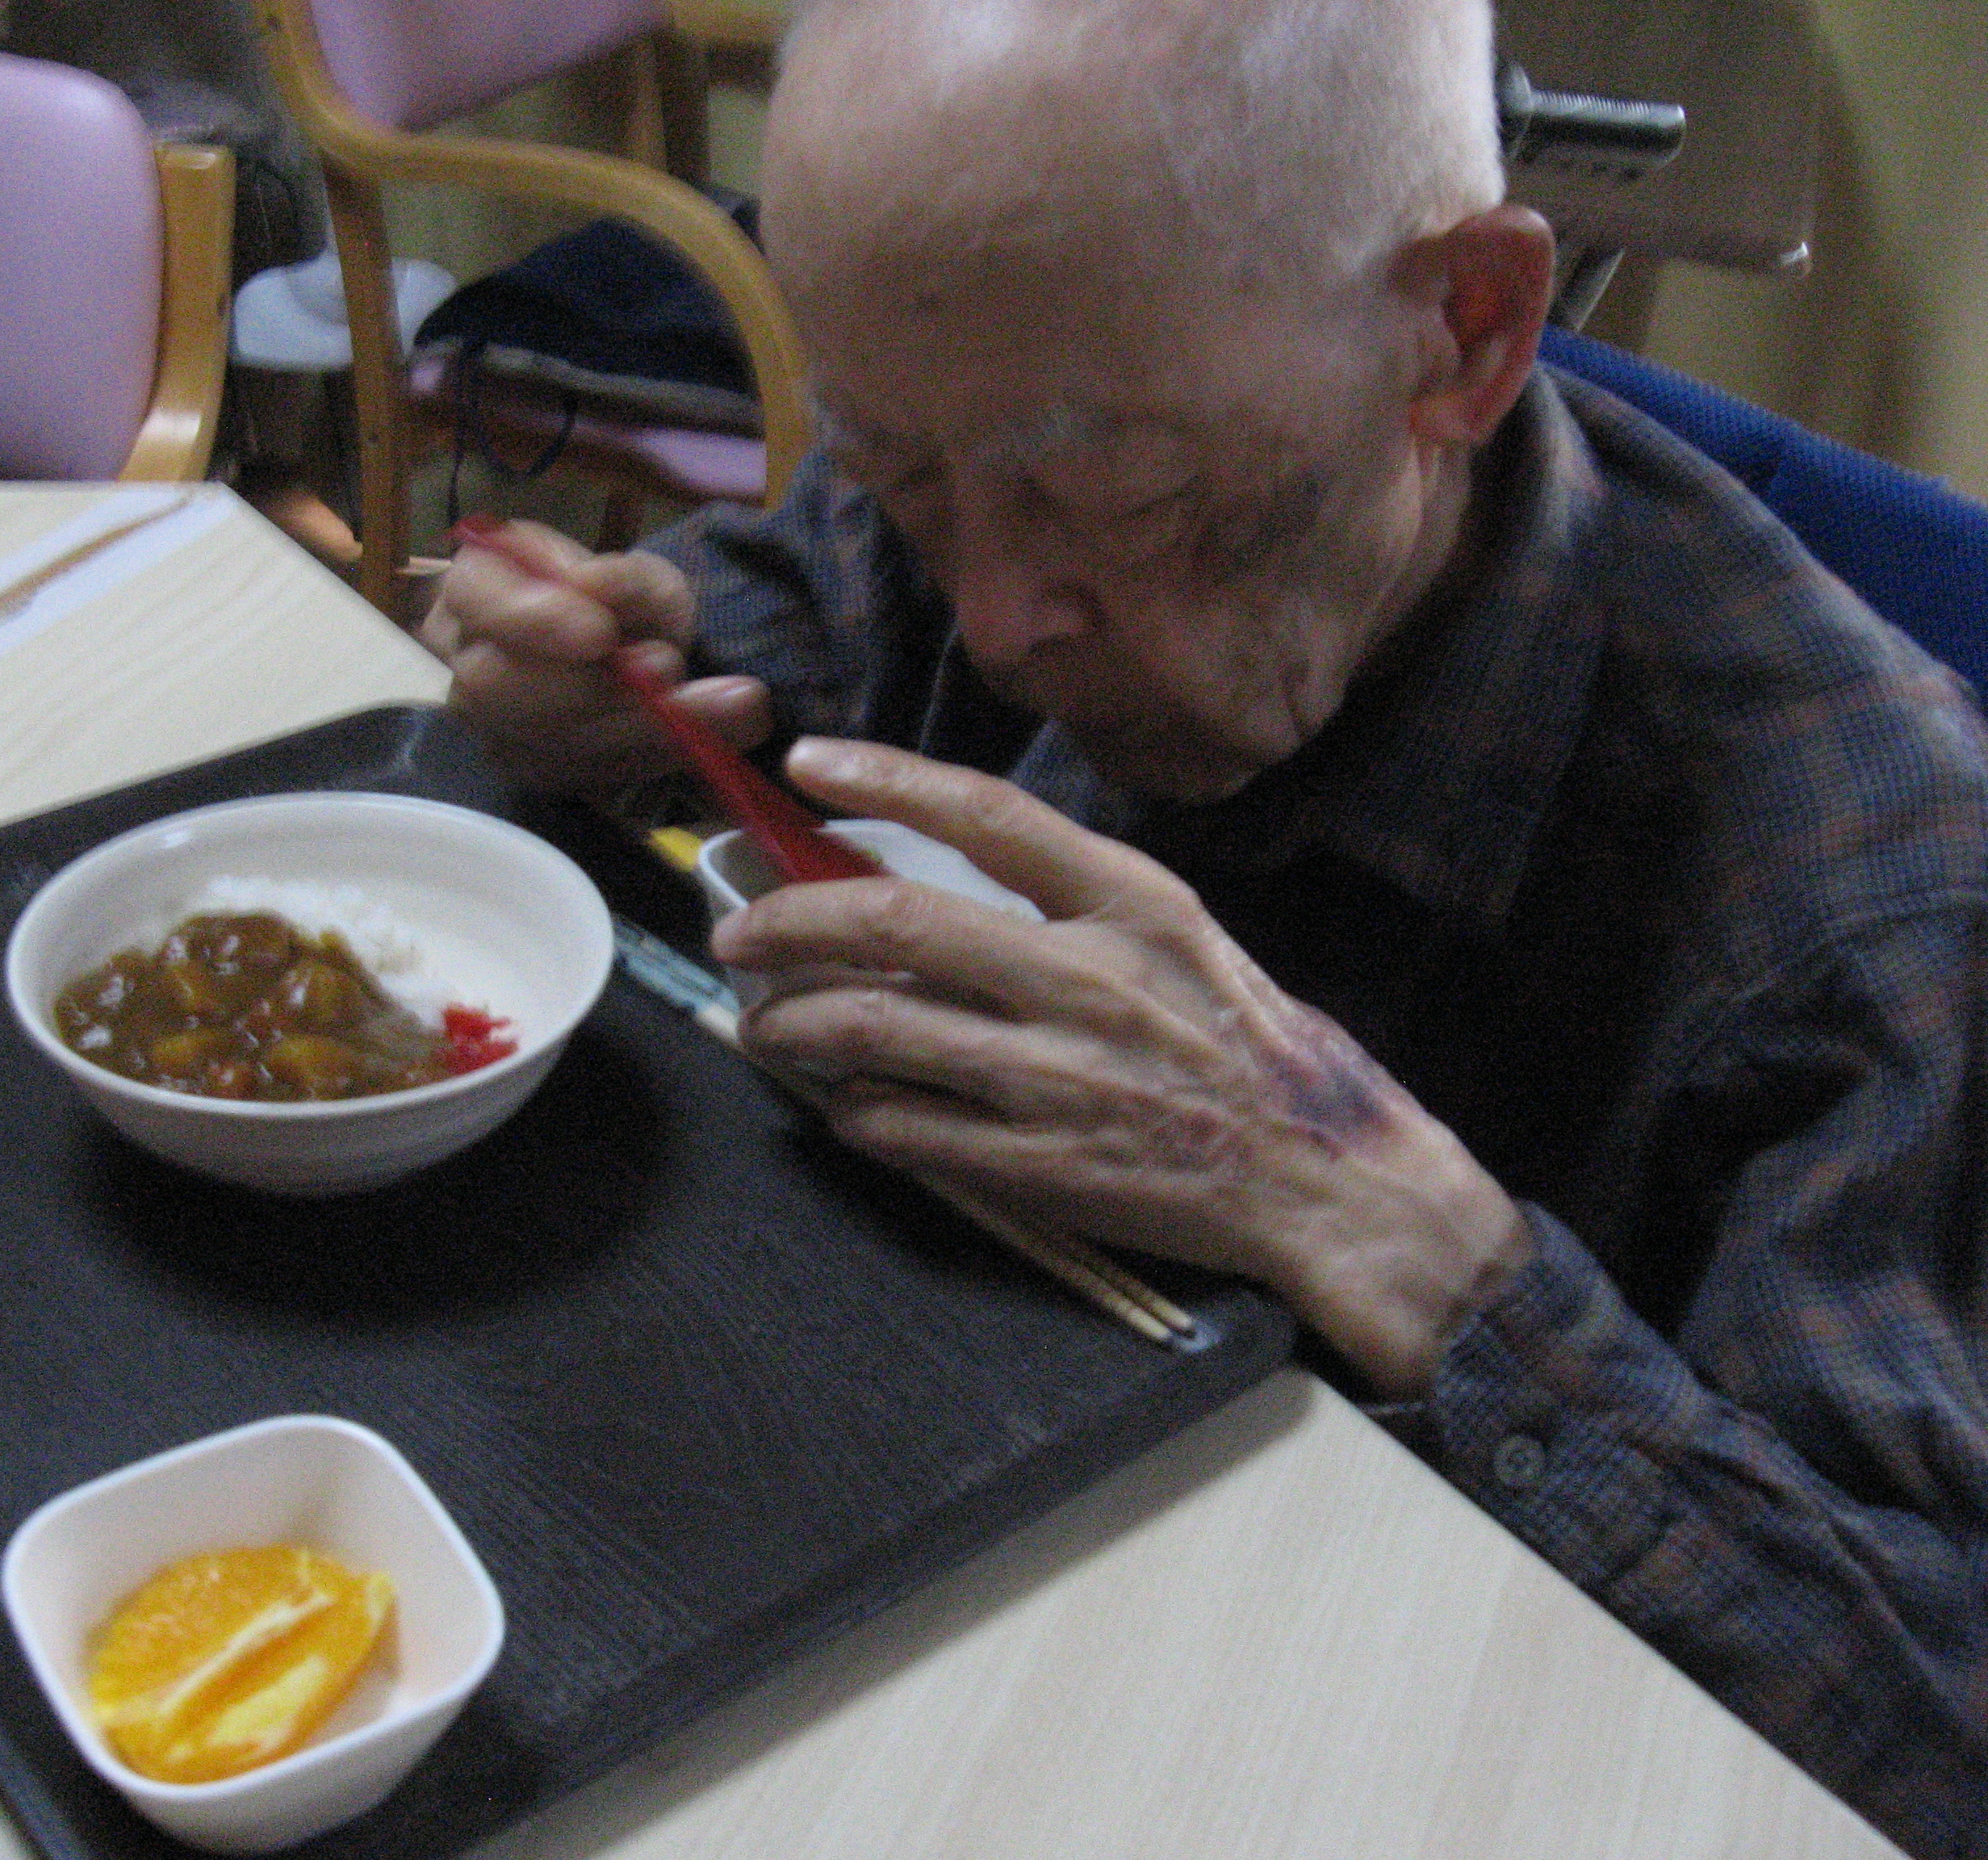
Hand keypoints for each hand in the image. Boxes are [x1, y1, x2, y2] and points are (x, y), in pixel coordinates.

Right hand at [419, 520, 771, 794]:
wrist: (627, 657)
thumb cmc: (620, 601)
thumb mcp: (635, 572)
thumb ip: (620, 579)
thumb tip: (596, 588)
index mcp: (477, 589)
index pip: (477, 600)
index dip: (534, 619)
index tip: (600, 632)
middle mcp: (471, 666)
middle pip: (502, 689)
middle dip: (595, 689)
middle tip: (672, 668)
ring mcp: (497, 731)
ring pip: (550, 743)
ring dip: (645, 729)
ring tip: (735, 706)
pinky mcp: (543, 778)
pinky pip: (591, 777)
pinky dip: (659, 757)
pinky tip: (719, 735)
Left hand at [710, 739, 1530, 1395]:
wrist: (1325, 1180)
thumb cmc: (1241, 1047)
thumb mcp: (1177, 936)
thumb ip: (1067, 903)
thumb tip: (929, 880)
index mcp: (1131, 905)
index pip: (987, 814)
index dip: (885, 777)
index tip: (808, 763)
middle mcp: (1090, 980)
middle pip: (896, 924)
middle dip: (789, 922)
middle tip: (739, 932)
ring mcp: (1060, 1078)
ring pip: (876, 1031)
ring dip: (794, 1023)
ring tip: (766, 1023)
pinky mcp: (1042, 1167)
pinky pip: (906, 1128)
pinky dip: (854, 1111)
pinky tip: (843, 1103)